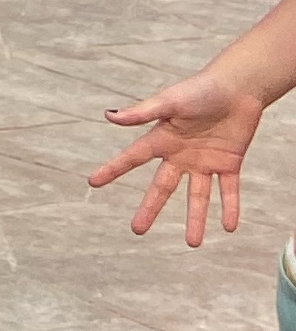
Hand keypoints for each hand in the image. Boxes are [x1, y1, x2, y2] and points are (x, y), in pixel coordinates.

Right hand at [87, 68, 269, 242]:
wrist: (239, 86)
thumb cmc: (201, 88)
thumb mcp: (170, 101)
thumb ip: (142, 112)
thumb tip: (108, 116)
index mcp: (162, 138)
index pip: (132, 158)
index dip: (112, 169)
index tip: (92, 182)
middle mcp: (180, 154)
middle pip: (162, 187)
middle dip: (150, 208)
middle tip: (137, 230)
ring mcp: (204, 161)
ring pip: (197, 196)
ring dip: (196, 219)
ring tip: (192, 243)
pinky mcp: (229, 163)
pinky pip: (228, 190)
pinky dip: (230, 208)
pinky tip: (229, 227)